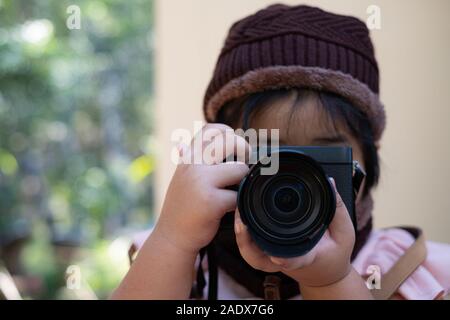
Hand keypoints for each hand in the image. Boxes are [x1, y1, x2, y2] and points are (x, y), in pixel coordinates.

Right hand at [154, 123, 250, 254]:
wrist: (171, 237)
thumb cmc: (181, 207)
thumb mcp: (180, 179)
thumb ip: (187, 161)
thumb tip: (181, 143)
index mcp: (188, 157)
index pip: (211, 129)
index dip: (228, 134)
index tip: (234, 149)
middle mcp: (192, 165)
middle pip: (230, 142)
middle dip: (244, 153)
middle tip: (244, 168)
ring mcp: (201, 181)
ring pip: (239, 169)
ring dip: (243, 182)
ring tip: (234, 192)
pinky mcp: (211, 201)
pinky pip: (238, 196)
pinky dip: (238, 204)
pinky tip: (229, 209)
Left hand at [234, 178, 354, 286]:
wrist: (324, 272)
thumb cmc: (334, 253)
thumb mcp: (344, 233)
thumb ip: (337, 209)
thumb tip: (330, 183)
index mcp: (306, 256)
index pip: (294, 258)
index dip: (286, 258)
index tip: (277, 256)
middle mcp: (285, 257)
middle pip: (260, 258)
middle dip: (247, 241)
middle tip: (240, 223)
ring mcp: (274, 256)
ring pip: (251, 252)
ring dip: (241, 236)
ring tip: (238, 213)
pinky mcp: (268, 250)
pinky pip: (251, 244)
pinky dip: (243, 231)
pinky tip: (241, 212)